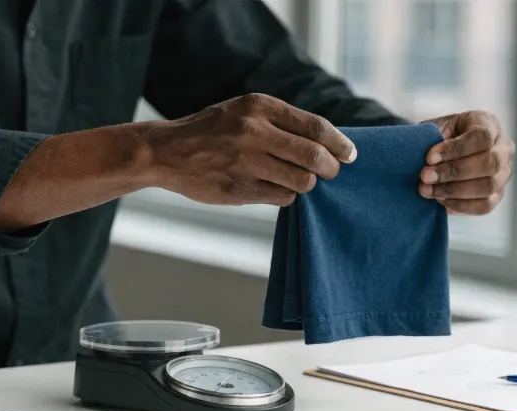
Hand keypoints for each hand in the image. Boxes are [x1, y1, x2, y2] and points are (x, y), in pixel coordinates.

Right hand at [146, 93, 356, 205]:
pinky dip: (286, 195)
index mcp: (258, 107)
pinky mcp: (240, 189)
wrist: (166, 152)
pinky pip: (282, 198)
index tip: (351, 153)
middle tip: (333, 172)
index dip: (339, 143)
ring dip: (308, 184)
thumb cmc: (212, 130)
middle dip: (331, 168)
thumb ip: (280, 122)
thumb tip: (325, 143)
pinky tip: (275, 188)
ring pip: (302, 182)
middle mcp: (254, 132)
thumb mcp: (244, 111)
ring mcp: (246, 163)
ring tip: (300, 180)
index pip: (315, 126)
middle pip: (313, 156)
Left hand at [418, 111, 514, 214]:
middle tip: (425, 176)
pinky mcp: (497, 195)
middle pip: (490, 163)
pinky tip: (440, 198)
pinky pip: (484, 205)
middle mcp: (503, 148)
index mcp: (488, 123)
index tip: (429, 158)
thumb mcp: (434, 129)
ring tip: (427, 189)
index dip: (456, 149)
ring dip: (454, 190)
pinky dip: (459, 205)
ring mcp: (503, 173)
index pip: (482, 137)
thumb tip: (429, 161)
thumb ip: (431, 139)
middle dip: (454, 172)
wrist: (442, 153)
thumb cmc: (439, 137)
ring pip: (488, 186)